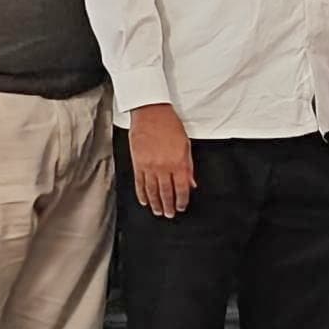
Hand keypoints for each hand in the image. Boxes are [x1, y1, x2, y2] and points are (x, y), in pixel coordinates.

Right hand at [128, 102, 194, 218]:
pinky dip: (142, 194)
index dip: (182, 200)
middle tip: (169, 214)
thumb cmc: (170, 125)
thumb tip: (191, 183)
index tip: (181, 207)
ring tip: (158, 212)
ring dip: (155, 203)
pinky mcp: (137, 163)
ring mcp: (148, 166)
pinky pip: (139, 182)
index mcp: (178, 162)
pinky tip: (145, 201)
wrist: (151, 113)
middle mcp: (163, 167)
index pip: (181, 188)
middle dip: (168, 206)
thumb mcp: (185, 145)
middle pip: (166, 192)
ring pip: (152, 190)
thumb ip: (188, 166)